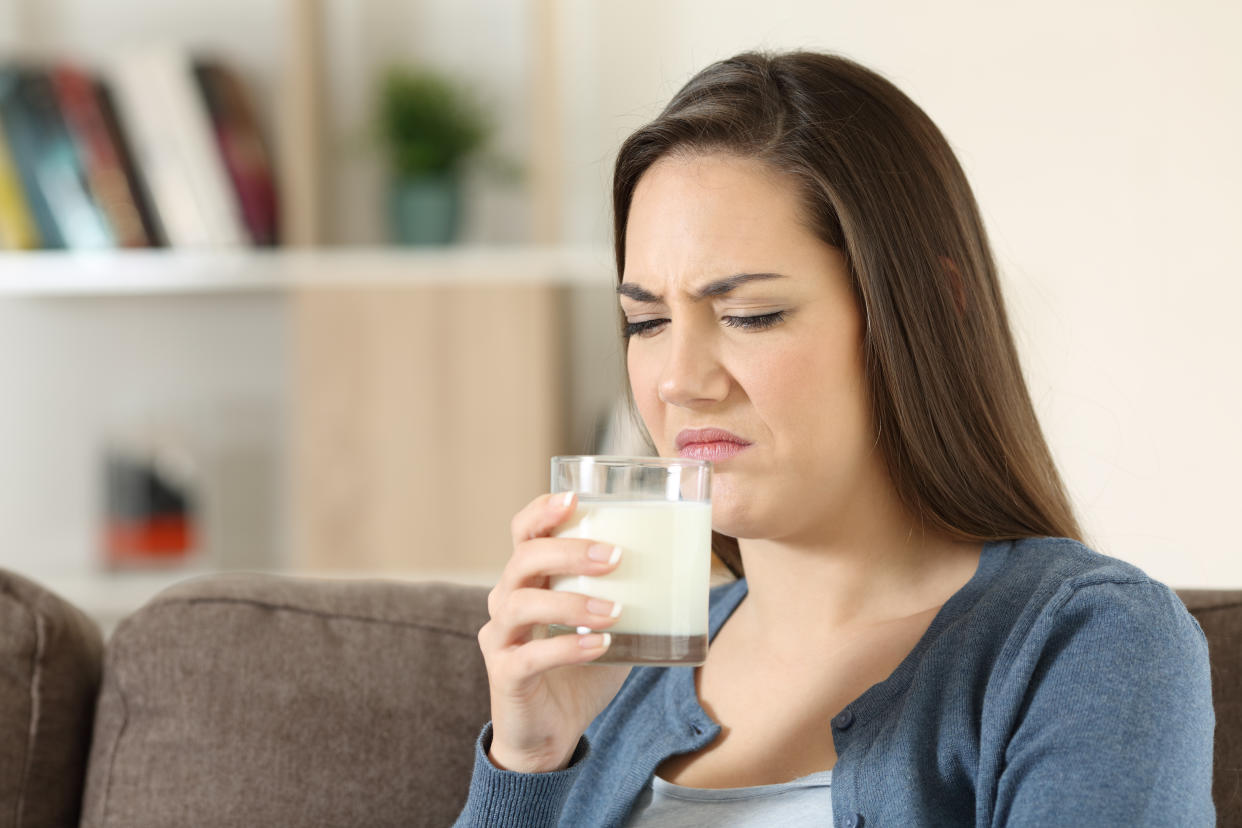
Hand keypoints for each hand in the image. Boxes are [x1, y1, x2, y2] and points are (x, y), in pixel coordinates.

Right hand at [477, 492, 632, 773]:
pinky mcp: (504, 674)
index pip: (524, 531)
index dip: (542, 510)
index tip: (575, 498)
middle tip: (616, 556)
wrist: (552, 734)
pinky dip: (568, 648)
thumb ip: (629, 597)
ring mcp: (500, 637)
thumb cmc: (580, 671)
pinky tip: (601, 646)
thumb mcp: (608, 625)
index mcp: (529, 579)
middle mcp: (506, 600)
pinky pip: (530, 656)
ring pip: (521, 603)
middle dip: (570, 551)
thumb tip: (685, 570)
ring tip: (614, 610)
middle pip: (524, 558)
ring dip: (572, 602)